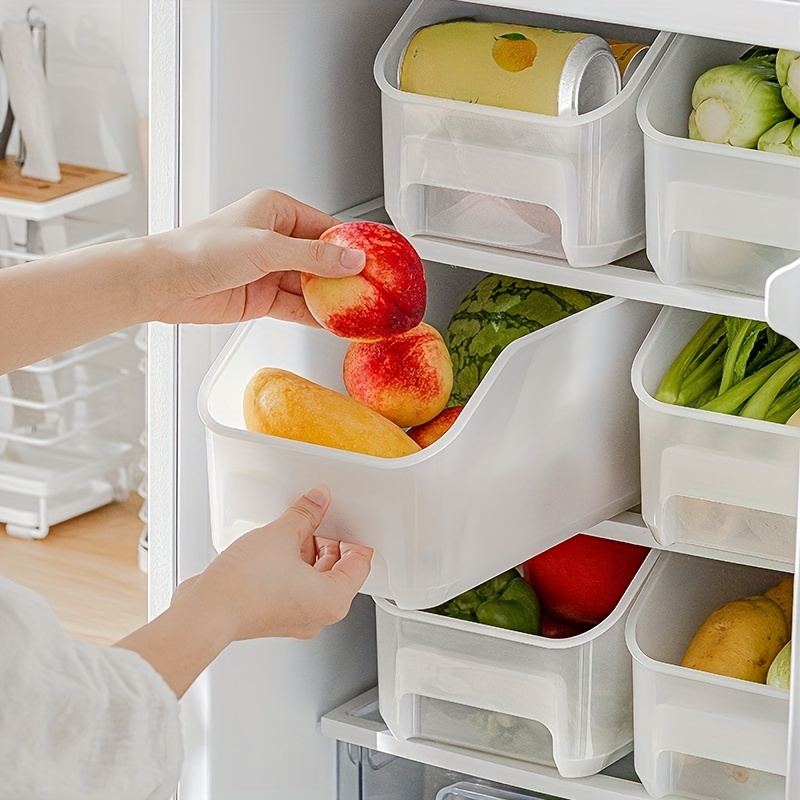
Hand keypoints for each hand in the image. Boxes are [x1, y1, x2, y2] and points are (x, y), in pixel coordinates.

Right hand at [116, 486, 371, 697]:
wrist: (207, 612)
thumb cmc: (245, 587)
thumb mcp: (282, 535)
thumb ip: (305, 514)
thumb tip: (318, 500)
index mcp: (333, 599)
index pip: (360, 565)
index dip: (355, 538)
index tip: (347, 521)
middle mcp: (318, 614)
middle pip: (337, 572)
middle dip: (328, 542)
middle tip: (318, 520)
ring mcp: (294, 618)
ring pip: (313, 579)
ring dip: (307, 553)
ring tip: (292, 530)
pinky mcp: (272, 616)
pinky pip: (292, 587)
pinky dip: (289, 567)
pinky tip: (274, 548)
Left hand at [146, 189, 365, 325]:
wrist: (164, 284)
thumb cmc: (201, 250)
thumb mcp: (265, 247)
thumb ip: (311, 257)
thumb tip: (350, 260)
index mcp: (276, 211)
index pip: (325, 228)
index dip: (350, 246)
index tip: (374, 261)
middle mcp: (274, 238)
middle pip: (321, 259)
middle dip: (343, 276)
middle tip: (372, 290)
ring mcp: (269, 270)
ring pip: (310, 285)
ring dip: (330, 299)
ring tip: (358, 310)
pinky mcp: (262, 298)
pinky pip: (297, 306)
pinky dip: (314, 315)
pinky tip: (333, 322)